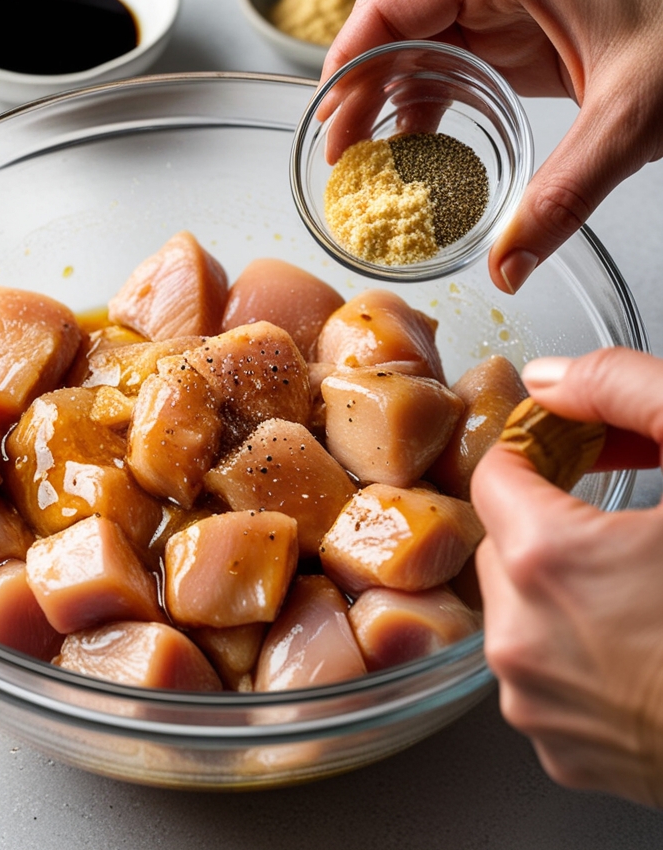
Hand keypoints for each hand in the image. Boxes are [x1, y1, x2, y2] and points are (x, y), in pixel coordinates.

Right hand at [319, 0, 662, 293]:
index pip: (391, 4)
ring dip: (393, 104)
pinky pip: (462, 65)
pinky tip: (423, 150)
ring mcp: (516, 3)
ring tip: (371, 164)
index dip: (345, 62)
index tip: (325, 121)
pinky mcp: (532, 33)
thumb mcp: (633, 112)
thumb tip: (507, 270)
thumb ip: (565, 194)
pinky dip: (435, 107)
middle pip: (397, 29)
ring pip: (425, 48)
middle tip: (342, 160)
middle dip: (361, 93)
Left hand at [470, 347, 662, 805]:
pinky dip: (572, 654)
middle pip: (501, 542)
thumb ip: (629, 392)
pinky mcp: (561, 754)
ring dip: (558, 589)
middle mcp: (519, 637)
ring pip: (517, 610)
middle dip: (546, 522)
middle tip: (615, 527)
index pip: (494, 473)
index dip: (537, 454)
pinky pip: (540, 675)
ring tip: (637, 593)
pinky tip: (637, 651)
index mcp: (545, 558)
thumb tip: (552, 377)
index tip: (571, 454)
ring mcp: (536, 703)